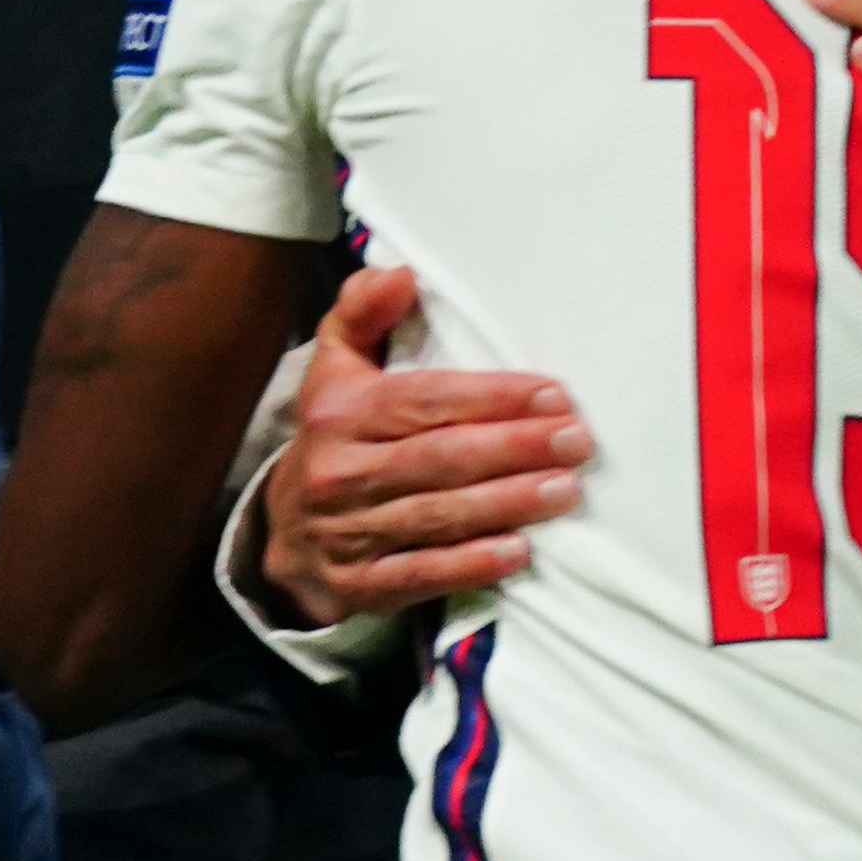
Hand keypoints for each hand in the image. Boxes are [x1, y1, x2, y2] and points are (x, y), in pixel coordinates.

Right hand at [259, 267, 591, 625]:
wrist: (283, 529)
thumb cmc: (337, 429)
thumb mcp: (338, 362)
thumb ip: (364, 310)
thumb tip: (401, 273)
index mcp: (342, 413)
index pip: (428, 401)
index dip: (495, 398)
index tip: (555, 395)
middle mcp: (341, 473)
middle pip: (441, 458)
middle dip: (516, 448)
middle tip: (577, 441)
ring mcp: (348, 534)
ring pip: (438, 516)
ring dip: (508, 504)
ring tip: (566, 489)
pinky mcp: (358, 586)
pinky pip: (420, 575)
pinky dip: (470, 566)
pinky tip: (518, 551)